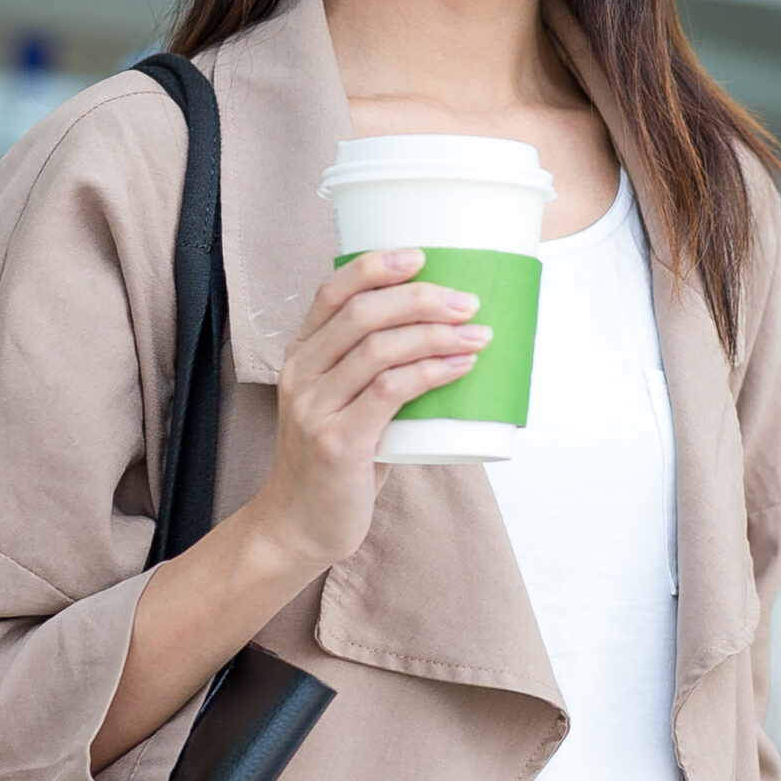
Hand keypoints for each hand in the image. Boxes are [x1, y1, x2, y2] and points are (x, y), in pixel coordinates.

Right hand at [245, 249, 488, 575]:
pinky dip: (430, 372)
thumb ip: (382, 372)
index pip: (331, 293)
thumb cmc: (338, 461)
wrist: (301, 525)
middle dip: (421, 298)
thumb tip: (454, 338)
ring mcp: (316, 408)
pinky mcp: (337, 443)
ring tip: (479, 334)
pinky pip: (389, 392)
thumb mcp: (348, 404)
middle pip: (362, 314)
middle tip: (468, 301)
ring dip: (436, 334)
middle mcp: (301, 375)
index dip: (374, 266)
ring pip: (378, 349)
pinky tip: (461, 367)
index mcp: (302, 356)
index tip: (421, 255)